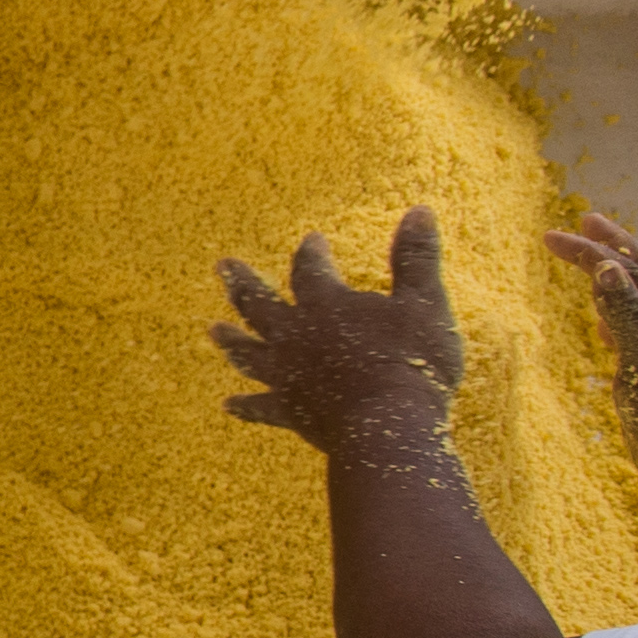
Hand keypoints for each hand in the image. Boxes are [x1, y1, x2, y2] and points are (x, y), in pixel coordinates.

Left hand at [212, 207, 464, 453]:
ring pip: (249, 353)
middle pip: (259, 304)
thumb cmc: (413, 364)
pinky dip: (245, 406)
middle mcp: (296, 337)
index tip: (312, 240)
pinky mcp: (289, 413)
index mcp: (325, 305)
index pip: (310, 269)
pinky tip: (228, 405)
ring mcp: (287, 376)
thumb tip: (420, 210)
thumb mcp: (424, 303)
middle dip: (242, 283)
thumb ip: (416, 258)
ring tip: (213, 331)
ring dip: (232, 340)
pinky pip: (260, 408)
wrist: (389, 428)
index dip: (311, 253)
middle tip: (223, 265)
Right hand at [546, 211, 637, 500]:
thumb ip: (627, 314)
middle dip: (613, 247)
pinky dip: (616, 323)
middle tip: (586, 221)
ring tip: (596, 267)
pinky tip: (604, 331)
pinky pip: (634, 339)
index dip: (588, 251)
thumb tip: (604, 268)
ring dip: (616, 282)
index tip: (550, 235)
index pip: (627, 272)